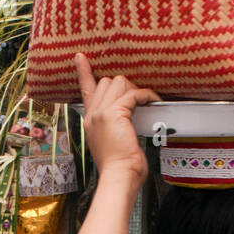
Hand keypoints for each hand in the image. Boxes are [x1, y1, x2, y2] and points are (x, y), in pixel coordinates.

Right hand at [74, 53, 160, 182]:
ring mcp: (101, 113)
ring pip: (118, 82)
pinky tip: (153, 100)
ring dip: (136, 89)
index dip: (84, 72)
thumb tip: (130, 114)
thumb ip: (115, 125)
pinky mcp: (113, 114)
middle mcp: (92, 114)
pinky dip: (146, 95)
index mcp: (90, 120)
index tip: (81, 57)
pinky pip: (133, 94)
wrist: (118, 176)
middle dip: (125, 87)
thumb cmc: (119, 166)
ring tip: (146, 101)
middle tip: (138, 100)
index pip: (86, 90)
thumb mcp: (112, 143)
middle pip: (106, 82)